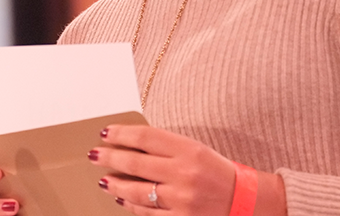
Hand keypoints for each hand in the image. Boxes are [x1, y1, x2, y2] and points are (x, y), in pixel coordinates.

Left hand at [90, 124, 236, 214]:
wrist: (244, 201)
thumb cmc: (218, 172)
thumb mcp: (196, 150)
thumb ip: (166, 147)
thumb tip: (130, 144)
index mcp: (189, 150)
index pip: (146, 138)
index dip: (121, 134)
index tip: (105, 132)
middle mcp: (184, 174)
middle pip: (135, 163)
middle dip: (110, 158)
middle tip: (94, 155)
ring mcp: (181, 200)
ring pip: (136, 191)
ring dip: (115, 184)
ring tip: (104, 180)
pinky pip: (147, 213)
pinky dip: (131, 205)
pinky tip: (122, 198)